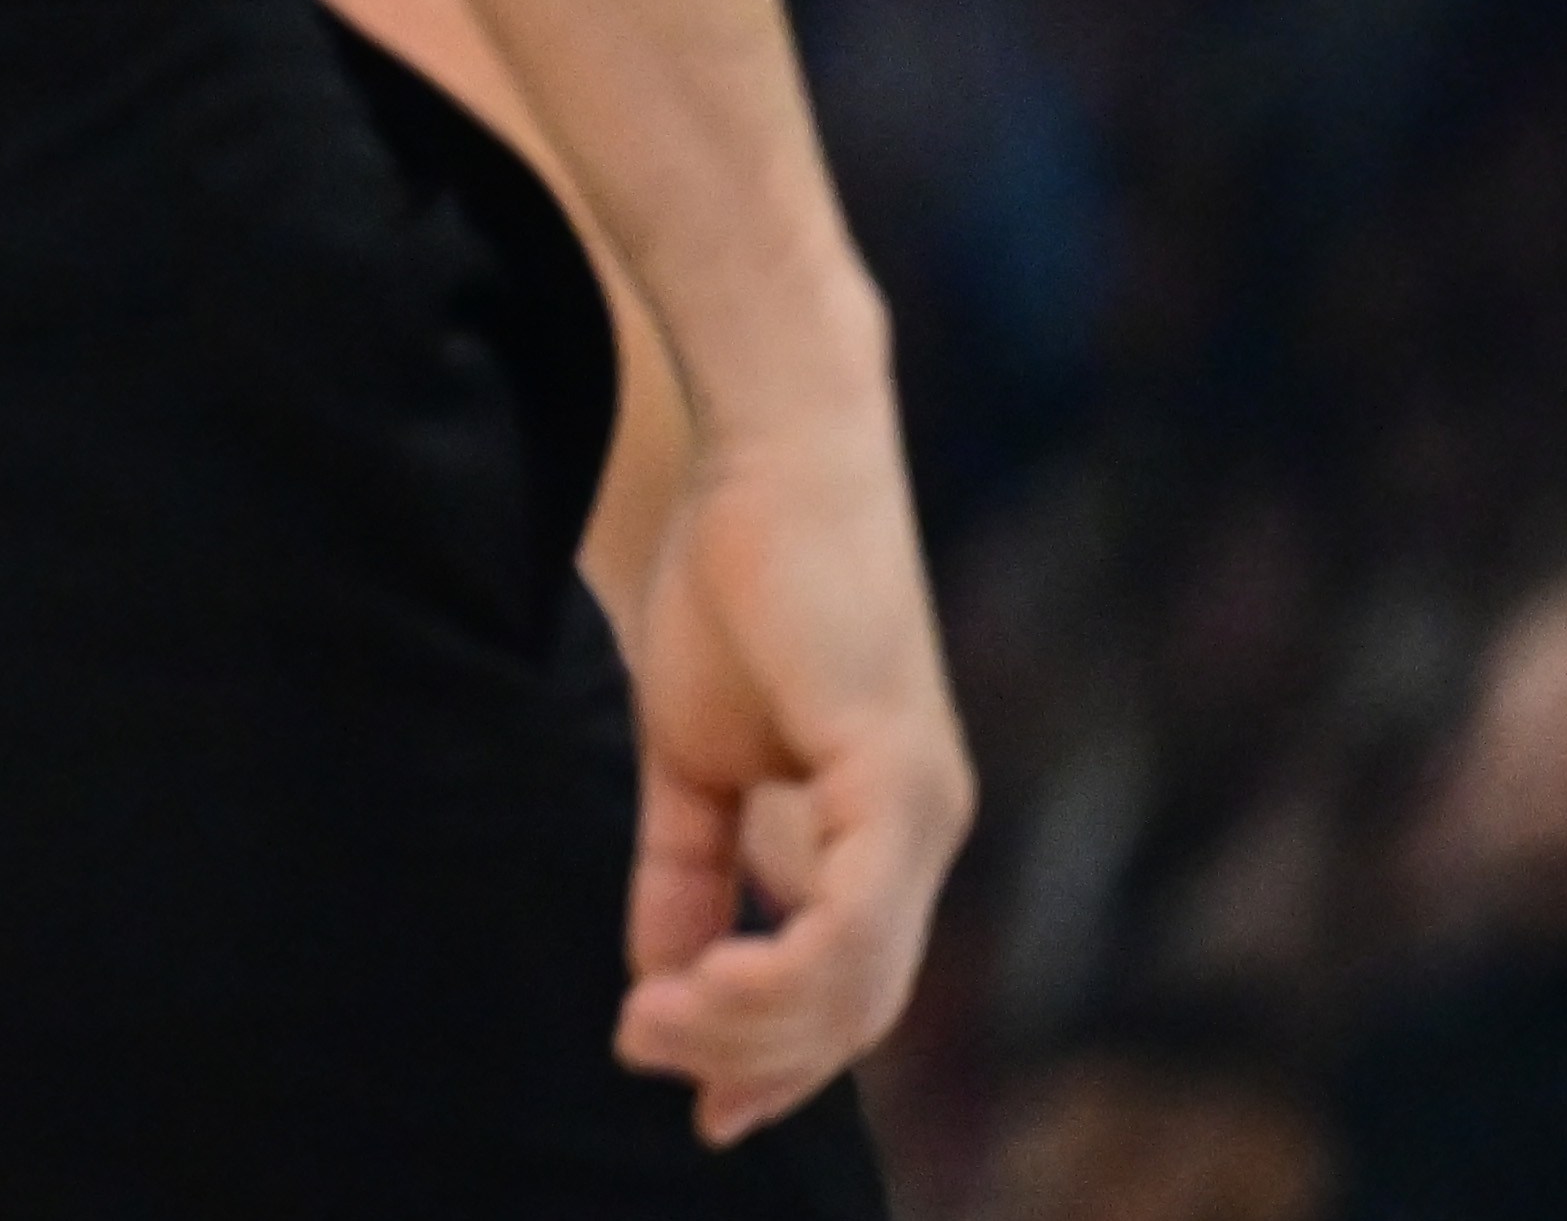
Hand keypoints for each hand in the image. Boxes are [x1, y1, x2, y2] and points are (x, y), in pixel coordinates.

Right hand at [611, 403, 971, 1140]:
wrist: (770, 452)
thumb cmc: (736, 574)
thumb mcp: (690, 750)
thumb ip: (683, 860)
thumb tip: (655, 966)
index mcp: (884, 829)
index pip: (849, 988)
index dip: (776, 1062)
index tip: (698, 1114)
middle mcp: (923, 832)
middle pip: (856, 1009)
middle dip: (749, 1056)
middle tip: (642, 1052)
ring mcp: (922, 808)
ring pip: (858, 982)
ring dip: (749, 1023)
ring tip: (651, 1020)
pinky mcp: (898, 772)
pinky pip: (855, 918)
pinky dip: (782, 964)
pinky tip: (706, 978)